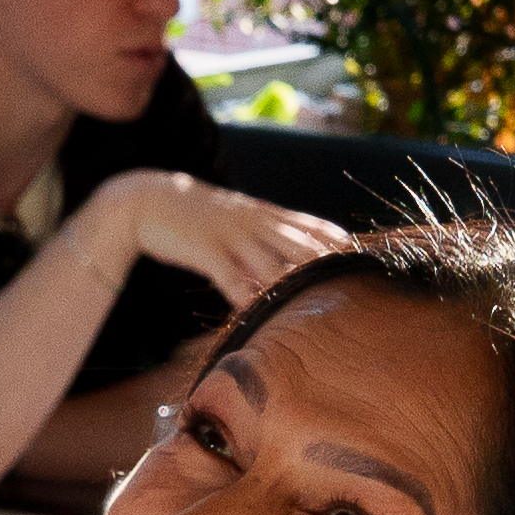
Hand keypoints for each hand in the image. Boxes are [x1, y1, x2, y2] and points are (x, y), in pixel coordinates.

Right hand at [99, 173, 343, 306]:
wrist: (149, 200)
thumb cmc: (197, 216)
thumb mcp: (238, 217)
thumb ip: (266, 234)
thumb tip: (296, 256)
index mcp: (264, 214)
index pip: (313, 225)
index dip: (340, 244)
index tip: (365, 262)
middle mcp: (254, 223)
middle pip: (302, 244)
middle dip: (330, 266)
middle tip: (356, 290)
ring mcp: (231, 236)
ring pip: (271, 262)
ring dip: (294, 285)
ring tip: (317, 307)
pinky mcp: (206, 251)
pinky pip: (231, 277)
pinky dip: (246, 296)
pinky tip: (259, 314)